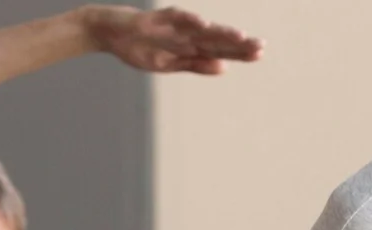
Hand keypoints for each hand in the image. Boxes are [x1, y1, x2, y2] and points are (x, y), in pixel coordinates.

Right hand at [81, 5, 262, 74]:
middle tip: (261, 47)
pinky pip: (175, 18)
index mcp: (189, 46)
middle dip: (237, 44)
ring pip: (201, 29)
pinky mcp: (157, 18)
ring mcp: (173, 25)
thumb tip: (224, 69)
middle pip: (216, 40)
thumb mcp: (168, 65)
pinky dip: (189, 20)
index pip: (219, 50)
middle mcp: (186, 33)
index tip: (260, 55)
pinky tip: (205, 24)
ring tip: (240, 37)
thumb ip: (195, 65)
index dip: (239, 52)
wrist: (110, 33)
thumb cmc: (140, 47)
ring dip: (220, 33)